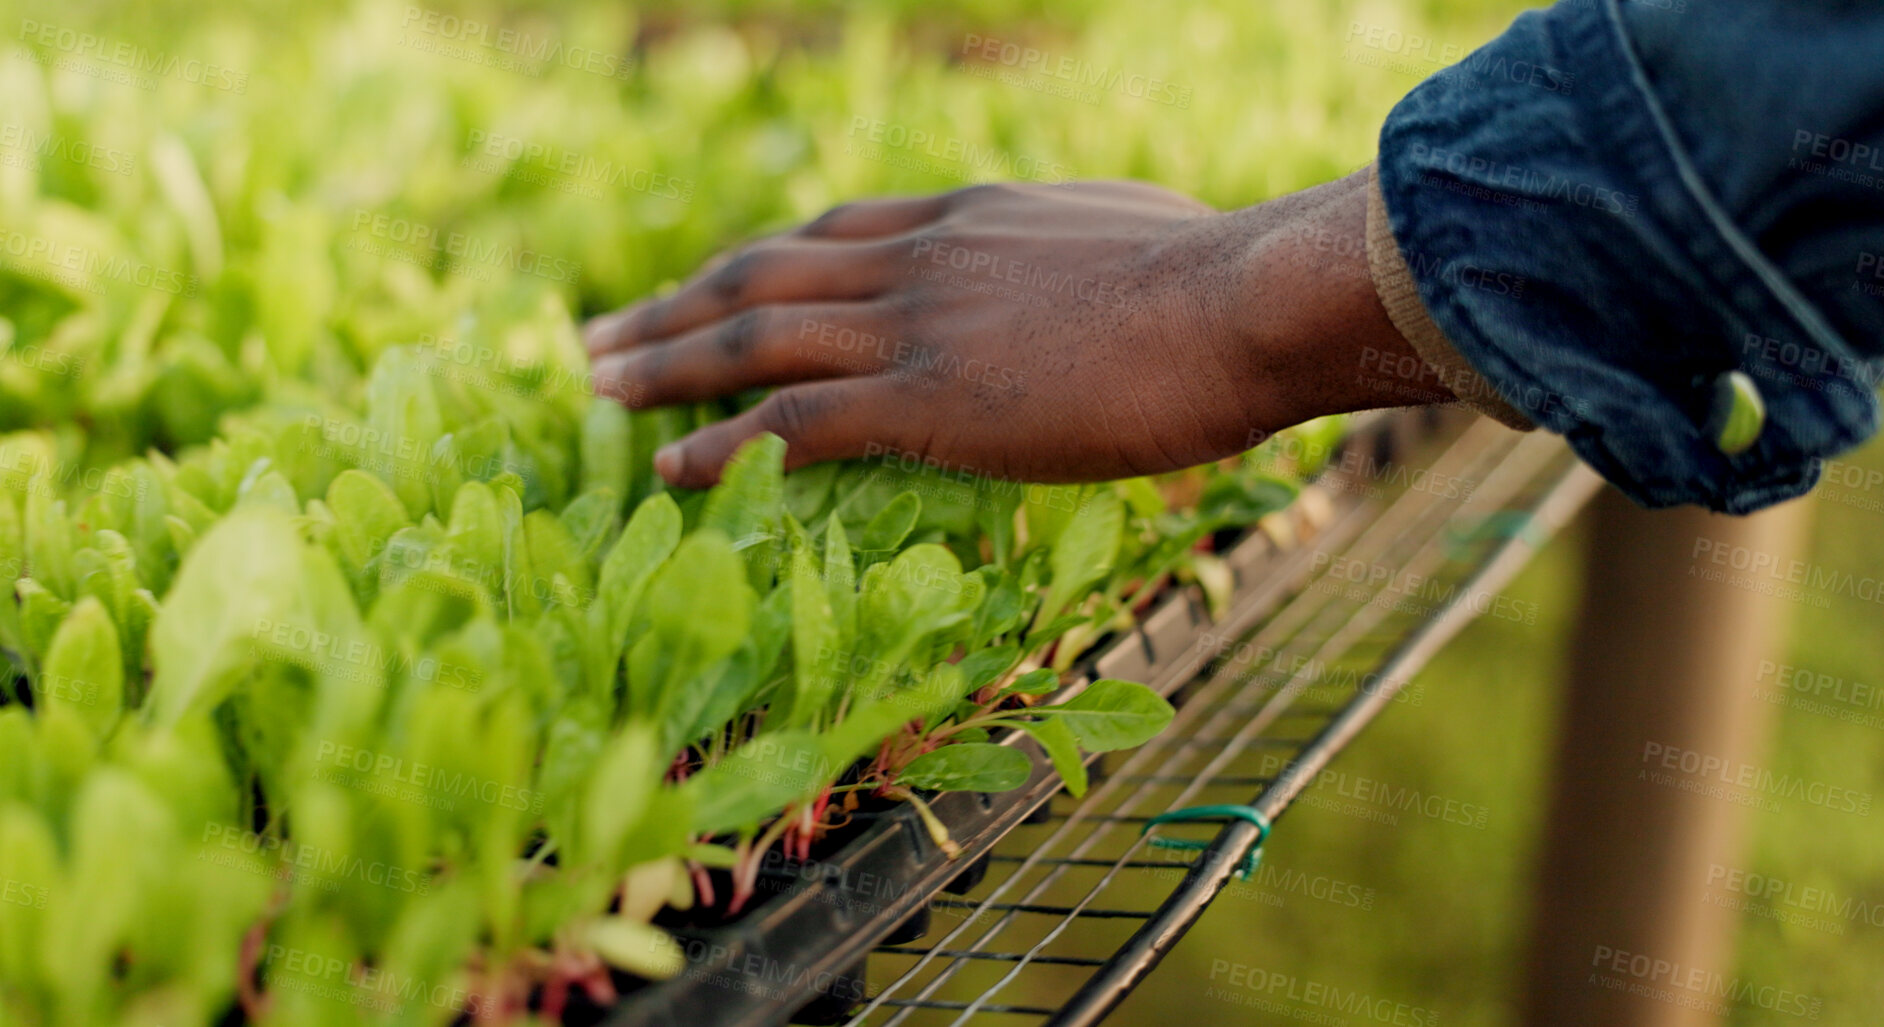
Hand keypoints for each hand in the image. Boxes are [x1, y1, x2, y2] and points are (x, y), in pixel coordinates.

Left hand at [584, 165, 1441, 487]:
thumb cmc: (1217, 274)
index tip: (709, 285)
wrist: (1240, 301)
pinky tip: (667, 466)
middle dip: (673, 306)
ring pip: (754, 336)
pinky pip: (792, 420)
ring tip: (598, 387)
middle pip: (762, 272)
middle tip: (604, 334)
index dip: (757, 263)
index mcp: (963, 216)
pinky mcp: (929, 397)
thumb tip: (1086, 272)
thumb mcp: (1126, 232)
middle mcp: (917, 254)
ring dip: (665, 363)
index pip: (830, 231)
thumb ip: (1071, 250)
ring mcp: (915, 323)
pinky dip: (719, 442)